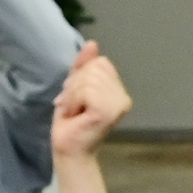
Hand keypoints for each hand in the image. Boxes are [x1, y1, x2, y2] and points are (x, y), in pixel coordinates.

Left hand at [51, 40, 130, 159]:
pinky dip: (73, 101)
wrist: (69, 149)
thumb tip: (92, 43)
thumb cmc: (71, 122)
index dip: (82, 76)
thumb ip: (84, 65)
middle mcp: (123, 97)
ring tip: (76, 112)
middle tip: (75, 106)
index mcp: (119, 91)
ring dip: (73, 95)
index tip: (78, 98)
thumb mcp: (76, 87)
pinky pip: (85, 90)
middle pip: (94, 68)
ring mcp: (117, 104)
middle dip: (76, 86)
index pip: (100, 62)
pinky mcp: (107, 111)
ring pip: (88, 78)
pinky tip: (77, 115)